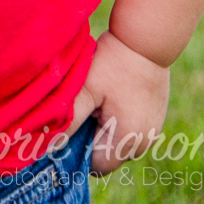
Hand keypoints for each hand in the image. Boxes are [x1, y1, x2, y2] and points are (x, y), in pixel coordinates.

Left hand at [68, 30, 169, 174]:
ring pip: (118, 140)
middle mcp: (144, 142)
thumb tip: (48, 145)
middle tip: (83, 105)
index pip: (96, 165)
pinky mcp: (155, 115)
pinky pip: (129, 127)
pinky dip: (117, 116)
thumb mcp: (86, 90)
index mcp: (128, 141)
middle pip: (108, 154)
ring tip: (98, 96)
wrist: (146, 38)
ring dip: (105, 126)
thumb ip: (69, 121)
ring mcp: (153, 129)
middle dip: (91, 136)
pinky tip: (112, 92)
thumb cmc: (114, 63)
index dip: (78, 148)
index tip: (71, 123)